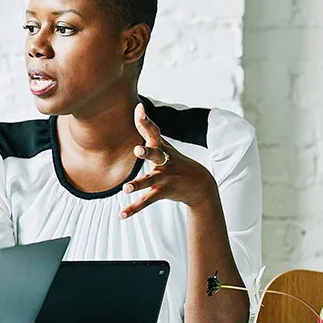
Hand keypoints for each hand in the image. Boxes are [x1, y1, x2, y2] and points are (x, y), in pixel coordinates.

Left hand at [120, 103, 217, 218]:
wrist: (201, 185)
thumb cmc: (175, 161)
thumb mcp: (164, 145)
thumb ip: (148, 129)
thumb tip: (137, 108)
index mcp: (163, 149)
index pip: (153, 132)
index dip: (146, 121)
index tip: (139, 109)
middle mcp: (164, 162)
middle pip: (156, 155)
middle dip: (148, 152)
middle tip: (137, 149)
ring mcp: (164, 178)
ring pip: (150, 181)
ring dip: (138, 184)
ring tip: (126, 188)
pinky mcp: (163, 192)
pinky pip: (146, 201)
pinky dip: (133, 208)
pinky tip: (121, 215)